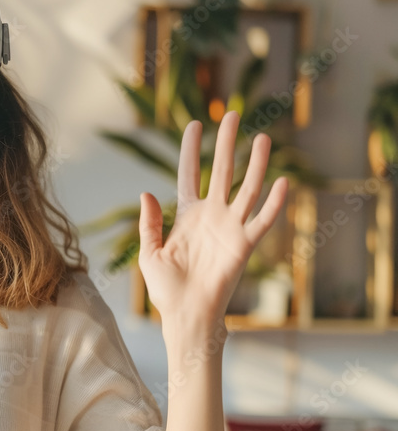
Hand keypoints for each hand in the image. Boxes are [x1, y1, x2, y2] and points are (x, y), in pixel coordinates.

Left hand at [138, 111, 288, 331]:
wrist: (185, 315)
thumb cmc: (166, 288)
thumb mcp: (149, 252)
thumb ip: (149, 223)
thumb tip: (146, 193)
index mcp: (187, 215)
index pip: (189, 174)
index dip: (191, 150)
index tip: (194, 125)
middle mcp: (211, 216)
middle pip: (221, 171)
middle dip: (225, 143)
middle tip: (232, 115)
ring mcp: (230, 228)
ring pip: (246, 188)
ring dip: (255, 164)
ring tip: (262, 137)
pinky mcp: (244, 244)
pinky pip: (262, 220)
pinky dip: (273, 203)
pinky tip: (283, 181)